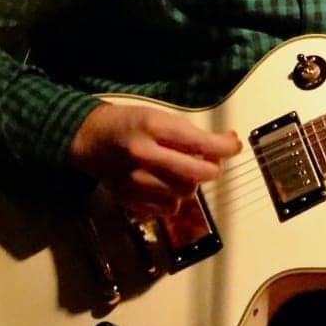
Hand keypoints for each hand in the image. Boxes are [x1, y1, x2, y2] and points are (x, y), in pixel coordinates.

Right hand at [67, 102, 241, 215]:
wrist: (91, 141)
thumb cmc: (129, 124)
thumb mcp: (158, 116)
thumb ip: (188, 134)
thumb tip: (225, 146)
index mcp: (152, 127)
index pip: (199, 143)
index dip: (224, 147)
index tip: (234, 146)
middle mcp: (143, 155)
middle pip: (195, 175)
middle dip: (212, 170)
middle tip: (211, 163)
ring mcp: (135, 181)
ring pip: (184, 194)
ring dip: (191, 184)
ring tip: (182, 172)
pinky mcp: (131, 200)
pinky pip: (168, 209)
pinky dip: (174, 199)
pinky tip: (166, 185)